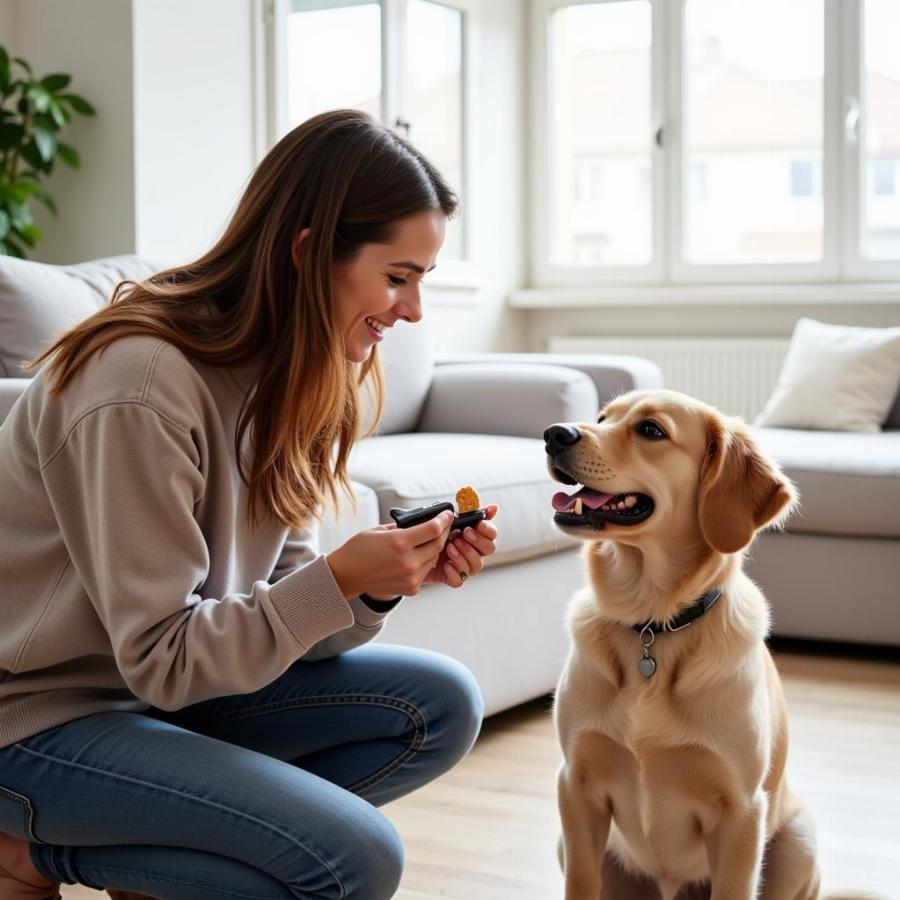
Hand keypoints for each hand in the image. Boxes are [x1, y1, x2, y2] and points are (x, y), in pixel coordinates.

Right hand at [326, 510, 454, 599]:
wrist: (346, 575)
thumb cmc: (358, 550)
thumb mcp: (380, 530)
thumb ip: (403, 527)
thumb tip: (421, 522)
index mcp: (400, 543)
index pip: (433, 529)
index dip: (444, 520)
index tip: (448, 514)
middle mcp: (408, 562)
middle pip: (438, 544)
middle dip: (444, 532)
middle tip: (445, 524)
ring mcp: (411, 577)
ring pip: (434, 558)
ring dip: (435, 547)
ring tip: (431, 538)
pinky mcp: (411, 588)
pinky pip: (426, 571)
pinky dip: (425, 562)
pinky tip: (419, 555)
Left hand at [423, 504, 497, 588]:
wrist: (413, 548)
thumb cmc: (434, 533)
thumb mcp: (449, 520)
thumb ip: (469, 512)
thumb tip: (494, 507)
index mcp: (475, 536)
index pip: (492, 534)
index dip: (488, 529)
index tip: (477, 524)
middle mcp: (473, 551)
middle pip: (490, 549)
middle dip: (478, 541)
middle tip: (464, 533)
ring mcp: (464, 566)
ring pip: (476, 565)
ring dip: (464, 554)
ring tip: (450, 547)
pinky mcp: (452, 578)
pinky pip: (459, 580)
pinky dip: (453, 572)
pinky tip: (445, 563)